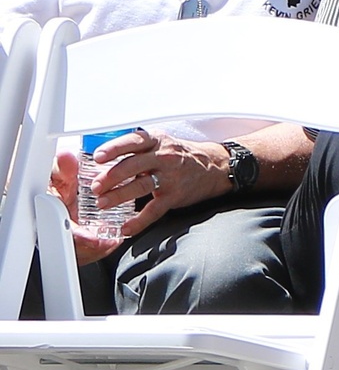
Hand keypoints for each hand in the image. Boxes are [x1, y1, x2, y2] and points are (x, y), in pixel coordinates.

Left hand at [57, 128, 231, 250]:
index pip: (133, 142)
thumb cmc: (179, 155)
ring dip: (118, 196)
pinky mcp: (174, 196)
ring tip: (103, 203)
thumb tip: (104, 160)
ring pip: (140, 186)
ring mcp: (170, 177)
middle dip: (111, 177)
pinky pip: (154, 210)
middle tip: (95, 186)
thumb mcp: (160, 143)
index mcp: (156, 141)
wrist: (212, 167)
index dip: (114, 149)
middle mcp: (163, 157)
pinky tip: (126, 227)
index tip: (98, 157)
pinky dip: (139, 221)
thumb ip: (136, 149)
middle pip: (133, 165)